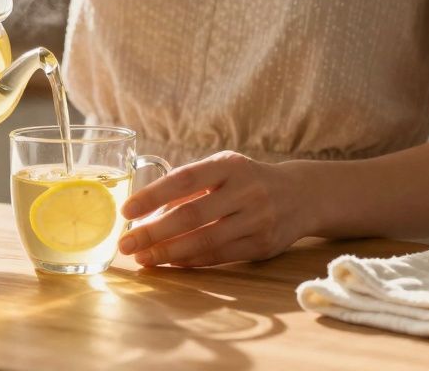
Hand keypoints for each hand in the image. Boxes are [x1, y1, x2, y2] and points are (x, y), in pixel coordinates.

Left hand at [117, 151, 302, 267]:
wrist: (302, 195)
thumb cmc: (246, 180)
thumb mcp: (223, 169)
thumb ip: (189, 186)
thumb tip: (146, 213)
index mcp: (229, 165)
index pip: (184, 179)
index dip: (153, 196)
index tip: (126, 210)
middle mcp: (246, 191)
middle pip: (192, 215)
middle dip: (154, 232)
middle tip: (126, 244)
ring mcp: (257, 220)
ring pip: (205, 241)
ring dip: (169, 253)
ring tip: (143, 258)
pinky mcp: (262, 245)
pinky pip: (219, 256)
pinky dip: (191, 261)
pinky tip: (170, 263)